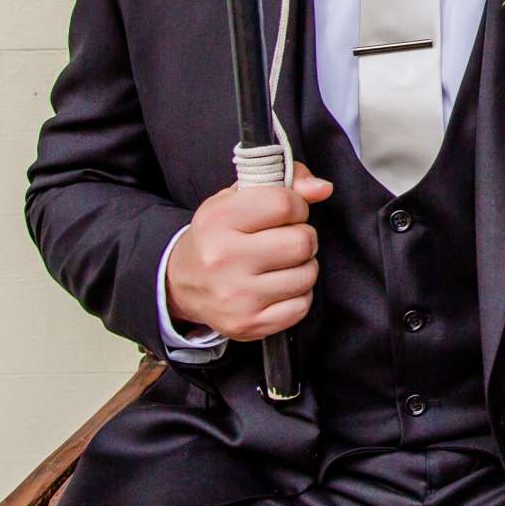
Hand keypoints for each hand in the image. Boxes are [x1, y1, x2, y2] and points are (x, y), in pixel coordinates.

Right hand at [165, 162, 332, 339]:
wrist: (181, 283)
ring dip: (303, 266)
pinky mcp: (248, 323)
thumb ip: (286, 182)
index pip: (285, 204)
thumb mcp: (238, 198)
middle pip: (302, 241)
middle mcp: (223, 258)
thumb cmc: (218, 235)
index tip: (286, 212)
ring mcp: (236, 295)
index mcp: (218, 220)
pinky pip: (302, 305)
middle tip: (285, 240)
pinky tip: (277, 286)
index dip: (296, 205)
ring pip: (308, 274)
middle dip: (302, 237)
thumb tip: (323, 188)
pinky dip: (298, 295)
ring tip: (280, 263)